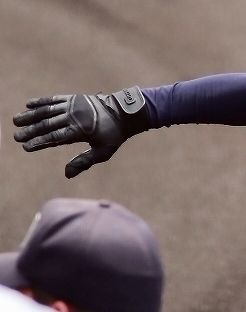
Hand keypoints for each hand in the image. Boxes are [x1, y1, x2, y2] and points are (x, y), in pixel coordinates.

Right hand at [12, 87, 148, 177]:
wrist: (123, 113)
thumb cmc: (113, 136)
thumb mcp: (102, 152)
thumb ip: (84, 162)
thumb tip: (66, 174)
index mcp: (81, 130)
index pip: (55, 137)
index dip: (40, 142)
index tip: (27, 146)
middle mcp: (74, 116)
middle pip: (48, 124)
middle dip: (31, 130)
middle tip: (16, 136)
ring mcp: (72, 105)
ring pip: (47, 110)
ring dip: (30, 115)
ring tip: (16, 120)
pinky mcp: (73, 98)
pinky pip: (54, 99)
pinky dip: (41, 102)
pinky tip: (28, 104)